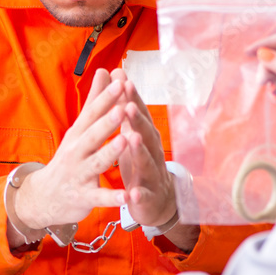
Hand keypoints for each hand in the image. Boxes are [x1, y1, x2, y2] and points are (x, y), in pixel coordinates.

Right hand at [14, 68, 127, 229]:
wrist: (44, 197)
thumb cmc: (70, 158)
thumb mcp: (79, 128)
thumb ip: (95, 101)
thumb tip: (105, 70)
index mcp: (79, 133)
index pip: (93, 112)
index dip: (106, 98)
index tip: (121, 82)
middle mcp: (77, 151)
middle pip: (93, 135)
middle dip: (107, 122)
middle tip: (122, 108)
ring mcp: (79, 174)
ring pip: (97, 162)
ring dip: (110, 152)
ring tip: (124, 141)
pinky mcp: (84, 197)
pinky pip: (99, 197)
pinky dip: (113, 197)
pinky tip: (127, 196)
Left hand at [109, 68, 176, 227]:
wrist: (156, 201)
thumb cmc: (140, 161)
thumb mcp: (132, 131)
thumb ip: (125, 105)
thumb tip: (119, 73)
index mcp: (146, 136)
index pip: (140, 114)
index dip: (133, 98)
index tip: (124, 80)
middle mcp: (153, 152)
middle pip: (147, 134)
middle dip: (138, 120)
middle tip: (129, 106)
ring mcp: (152, 175)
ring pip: (147, 161)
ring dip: (141, 151)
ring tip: (132, 139)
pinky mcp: (148, 197)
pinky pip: (143, 195)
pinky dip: (138, 194)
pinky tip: (131, 192)